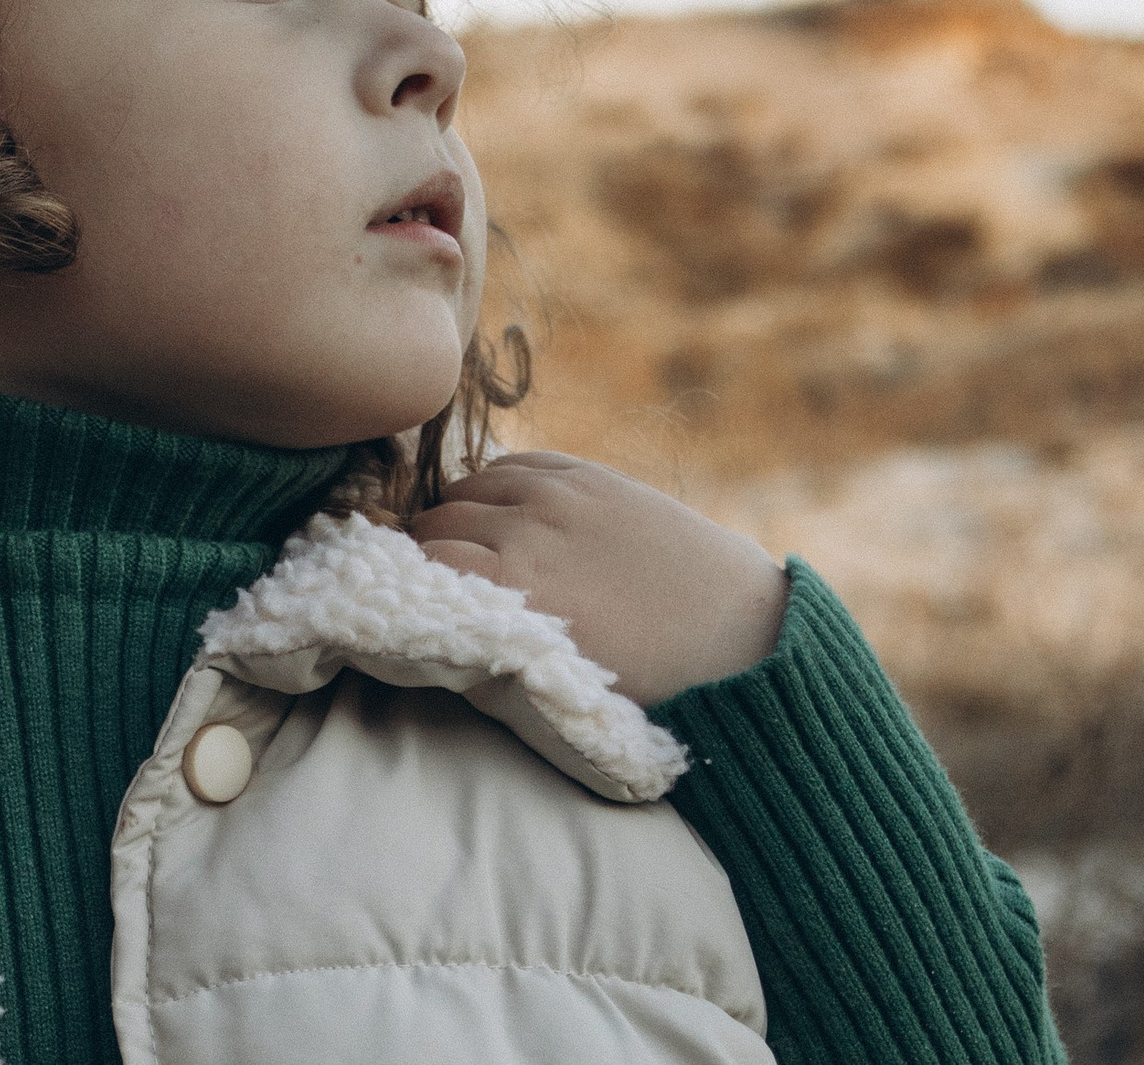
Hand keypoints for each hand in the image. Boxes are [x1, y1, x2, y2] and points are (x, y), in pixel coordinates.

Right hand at [408, 452, 788, 707]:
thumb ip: (488, 659)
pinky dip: (494, 481)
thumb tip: (428, 644)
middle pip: (439, 519)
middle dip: (425, 547)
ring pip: (471, 484)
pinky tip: (498, 505)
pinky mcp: (592, 476)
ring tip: (463, 541)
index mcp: (517, 583)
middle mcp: (530, 525)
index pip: (422, 559)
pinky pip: (516, 462)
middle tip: (430, 576)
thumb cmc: (652, 680)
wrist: (740, 637)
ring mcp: (563, 493)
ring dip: (457, 511)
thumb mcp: (560, 682)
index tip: (403, 598)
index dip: (404, 578)